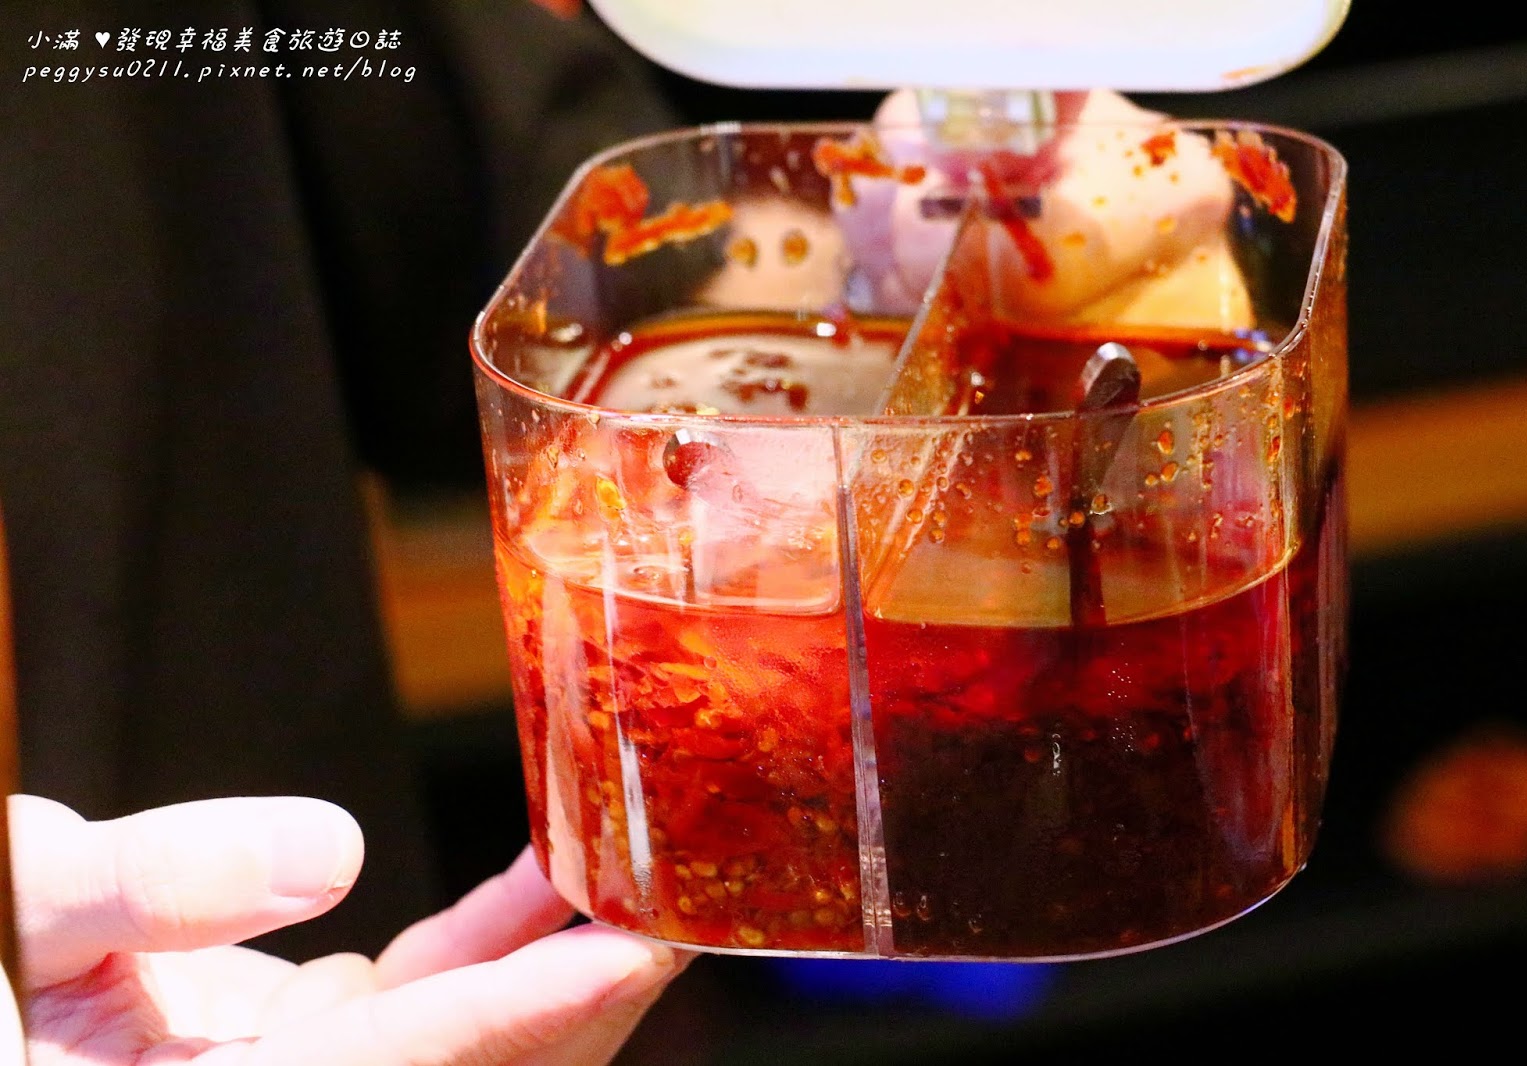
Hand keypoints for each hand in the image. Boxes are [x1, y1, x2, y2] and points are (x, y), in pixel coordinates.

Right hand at [7, 794, 691, 1064]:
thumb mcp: (12, 918)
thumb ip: (143, 886)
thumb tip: (331, 849)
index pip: (423, 1062)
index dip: (537, 1010)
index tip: (640, 951)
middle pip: (486, 1064)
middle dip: (597, 992)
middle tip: (699, 894)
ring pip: (476, 1029)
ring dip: (566, 955)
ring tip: (650, 863)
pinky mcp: (315, 1042)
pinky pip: (433, 996)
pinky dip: (496, 938)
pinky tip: (548, 872)